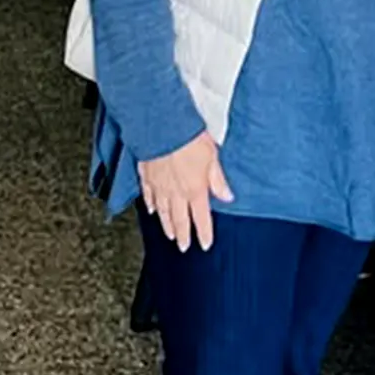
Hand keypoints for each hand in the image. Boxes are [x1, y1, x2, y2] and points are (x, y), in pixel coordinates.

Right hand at [138, 131, 233, 252]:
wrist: (163, 128)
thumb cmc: (189, 138)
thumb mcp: (213, 157)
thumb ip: (218, 180)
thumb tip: (227, 196)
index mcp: (195, 189)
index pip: (201, 218)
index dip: (204, 233)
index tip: (205, 244)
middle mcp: (176, 193)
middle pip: (180, 220)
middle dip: (183, 236)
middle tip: (183, 247)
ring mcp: (159, 186)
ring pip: (163, 212)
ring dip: (167, 225)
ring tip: (170, 235)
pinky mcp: (146, 177)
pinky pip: (148, 196)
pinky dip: (151, 206)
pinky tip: (151, 210)